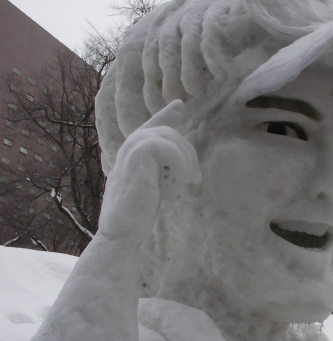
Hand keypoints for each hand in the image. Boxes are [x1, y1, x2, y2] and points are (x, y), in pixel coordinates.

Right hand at [98, 100, 201, 243]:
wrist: (122, 230)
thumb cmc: (137, 213)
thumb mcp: (154, 187)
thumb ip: (164, 173)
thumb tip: (192, 170)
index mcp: (134, 150)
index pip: (153, 125)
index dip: (167, 114)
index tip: (180, 105)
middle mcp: (131, 144)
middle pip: (173, 134)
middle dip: (190, 156)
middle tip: (195, 181)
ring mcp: (133, 146)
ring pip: (174, 140)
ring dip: (183, 166)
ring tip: (175, 187)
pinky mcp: (138, 154)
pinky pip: (172, 150)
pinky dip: (178, 170)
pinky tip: (169, 189)